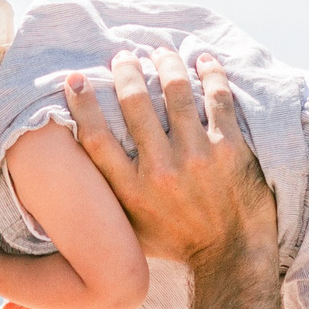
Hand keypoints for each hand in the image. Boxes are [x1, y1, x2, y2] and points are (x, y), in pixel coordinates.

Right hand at [61, 50, 274, 272]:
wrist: (231, 257)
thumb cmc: (178, 243)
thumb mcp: (132, 228)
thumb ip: (111, 196)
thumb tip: (81, 168)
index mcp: (130, 191)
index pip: (96, 137)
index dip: (82, 103)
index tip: (76, 78)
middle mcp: (160, 171)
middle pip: (133, 103)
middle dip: (125, 71)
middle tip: (124, 56)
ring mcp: (197, 157)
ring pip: (175, 91)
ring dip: (165, 64)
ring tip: (161, 52)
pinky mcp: (229, 150)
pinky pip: (217, 98)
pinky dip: (210, 73)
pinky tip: (203, 61)